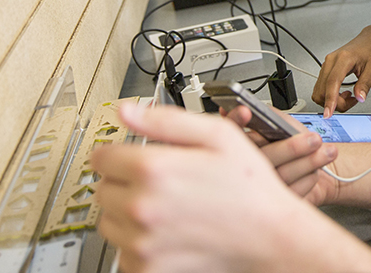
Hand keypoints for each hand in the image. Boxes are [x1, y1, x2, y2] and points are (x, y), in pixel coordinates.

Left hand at [92, 103, 370, 272]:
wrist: (269, 236)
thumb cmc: (249, 188)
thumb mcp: (218, 136)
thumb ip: (167, 121)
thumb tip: (127, 112)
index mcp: (153, 170)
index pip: (101, 157)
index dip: (117, 151)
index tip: (130, 155)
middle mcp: (141, 208)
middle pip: (102, 189)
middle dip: (123, 182)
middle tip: (157, 182)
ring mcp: (142, 242)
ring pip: (109, 223)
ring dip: (126, 213)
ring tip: (164, 207)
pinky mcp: (147, 268)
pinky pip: (123, 253)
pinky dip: (138, 243)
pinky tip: (166, 231)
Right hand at [219, 106, 339, 199]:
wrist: (314, 165)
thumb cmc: (296, 142)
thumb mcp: (283, 121)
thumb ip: (269, 115)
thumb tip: (251, 107)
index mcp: (244, 143)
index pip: (231, 131)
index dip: (235, 120)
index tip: (246, 112)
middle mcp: (247, 165)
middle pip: (263, 157)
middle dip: (292, 148)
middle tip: (314, 139)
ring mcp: (259, 188)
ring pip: (282, 176)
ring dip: (308, 163)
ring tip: (327, 152)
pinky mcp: (273, 205)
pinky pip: (292, 193)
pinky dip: (308, 180)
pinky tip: (316, 172)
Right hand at [313, 25, 370, 117]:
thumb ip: (365, 85)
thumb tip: (359, 99)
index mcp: (343, 59)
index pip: (332, 83)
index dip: (329, 100)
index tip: (328, 114)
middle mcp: (331, 61)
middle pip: (323, 90)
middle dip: (335, 103)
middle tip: (353, 100)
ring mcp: (327, 64)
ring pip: (320, 91)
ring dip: (332, 100)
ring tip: (349, 96)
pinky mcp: (326, 69)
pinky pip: (322, 87)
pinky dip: (331, 95)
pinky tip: (343, 92)